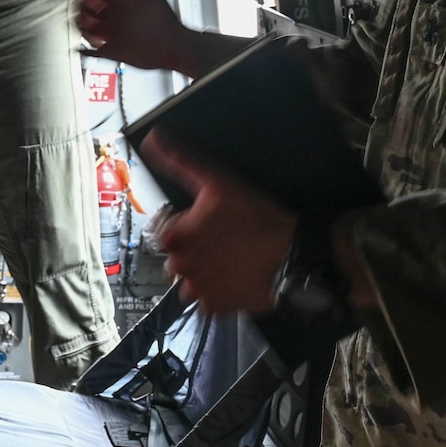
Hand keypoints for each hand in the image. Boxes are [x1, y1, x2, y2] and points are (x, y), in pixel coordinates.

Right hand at [77, 0, 196, 75]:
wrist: (173, 43)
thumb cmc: (165, 17)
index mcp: (120, 6)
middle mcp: (113, 20)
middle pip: (87, 12)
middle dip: (80, 6)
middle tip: (78, 1)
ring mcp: (112, 36)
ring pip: (86, 30)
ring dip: (81, 25)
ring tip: (81, 20)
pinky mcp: (112, 52)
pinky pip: (92, 52)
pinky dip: (84, 50)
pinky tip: (80, 48)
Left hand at [139, 130, 294, 314]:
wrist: (293, 255)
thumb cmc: (258, 219)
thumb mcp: (218, 181)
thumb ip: (179, 163)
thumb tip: (153, 140)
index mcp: (175, 237)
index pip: (165, 232)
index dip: (185, 226)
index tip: (205, 224)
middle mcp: (180, 266)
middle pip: (177, 256)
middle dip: (194, 249)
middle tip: (222, 241)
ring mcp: (198, 289)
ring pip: (190, 278)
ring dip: (203, 271)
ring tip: (230, 258)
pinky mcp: (215, 306)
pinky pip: (207, 298)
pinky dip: (217, 290)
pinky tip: (234, 275)